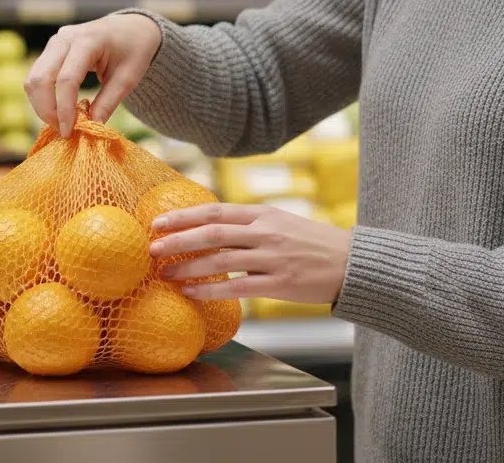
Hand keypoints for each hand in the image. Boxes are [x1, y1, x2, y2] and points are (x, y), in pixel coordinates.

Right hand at [24, 13, 162, 136]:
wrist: (131, 28)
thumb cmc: (133, 50)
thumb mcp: (128, 78)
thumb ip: (108, 103)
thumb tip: (90, 128)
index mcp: (88, 41)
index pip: (67, 79)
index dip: (65, 109)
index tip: (70, 132)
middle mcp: (64, 38)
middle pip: (41, 78)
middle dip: (47, 110)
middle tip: (63, 131)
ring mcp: (54, 42)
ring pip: (33, 79)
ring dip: (41, 105)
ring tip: (60, 123)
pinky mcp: (50, 50)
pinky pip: (37, 76)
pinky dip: (43, 97)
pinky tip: (58, 111)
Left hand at [149, 203, 352, 303]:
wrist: (352, 263)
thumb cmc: (313, 242)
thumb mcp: (281, 221)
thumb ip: (249, 223)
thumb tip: (210, 226)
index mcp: (263, 214)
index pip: (215, 210)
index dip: (184, 216)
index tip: (158, 222)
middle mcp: (265, 232)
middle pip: (212, 233)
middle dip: (178, 239)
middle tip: (152, 247)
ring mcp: (273, 258)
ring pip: (221, 261)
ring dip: (188, 267)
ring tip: (165, 273)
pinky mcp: (280, 284)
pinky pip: (237, 288)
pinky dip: (210, 291)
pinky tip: (191, 293)